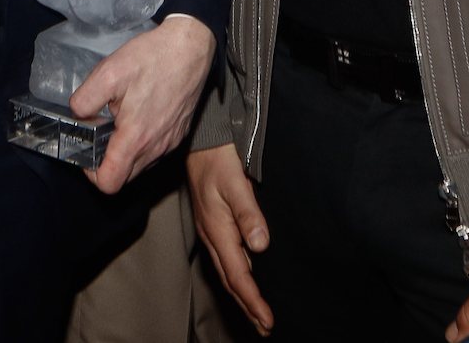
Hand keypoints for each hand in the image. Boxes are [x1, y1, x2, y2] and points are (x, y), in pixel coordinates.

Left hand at [69, 14, 214, 194]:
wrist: (191, 46)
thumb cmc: (153, 57)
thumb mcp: (108, 72)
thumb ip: (84, 101)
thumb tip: (78, 116)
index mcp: (135, 137)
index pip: (109, 183)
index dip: (91, 174)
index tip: (88, 151)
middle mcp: (156, 147)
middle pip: (125, 177)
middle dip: (108, 162)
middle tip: (102, 132)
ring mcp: (171, 142)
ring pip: (141, 165)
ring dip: (126, 152)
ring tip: (121, 120)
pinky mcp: (180, 134)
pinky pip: (156, 151)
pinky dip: (143, 143)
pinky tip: (139, 115)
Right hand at [187, 142, 272, 333]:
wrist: (200, 143)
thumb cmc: (217, 161)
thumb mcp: (235, 183)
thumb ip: (249, 214)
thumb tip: (261, 245)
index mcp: (218, 231)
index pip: (239, 275)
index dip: (253, 300)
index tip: (267, 320)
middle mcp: (212, 237)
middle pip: (232, 280)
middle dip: (247, 306)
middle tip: (265, 327)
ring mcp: (210, 232)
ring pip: (228, 272)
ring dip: (243, 294)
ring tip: (257, 313)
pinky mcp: (212, 225)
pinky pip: (226, 260)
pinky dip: (237, 276)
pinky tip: (245, 278)